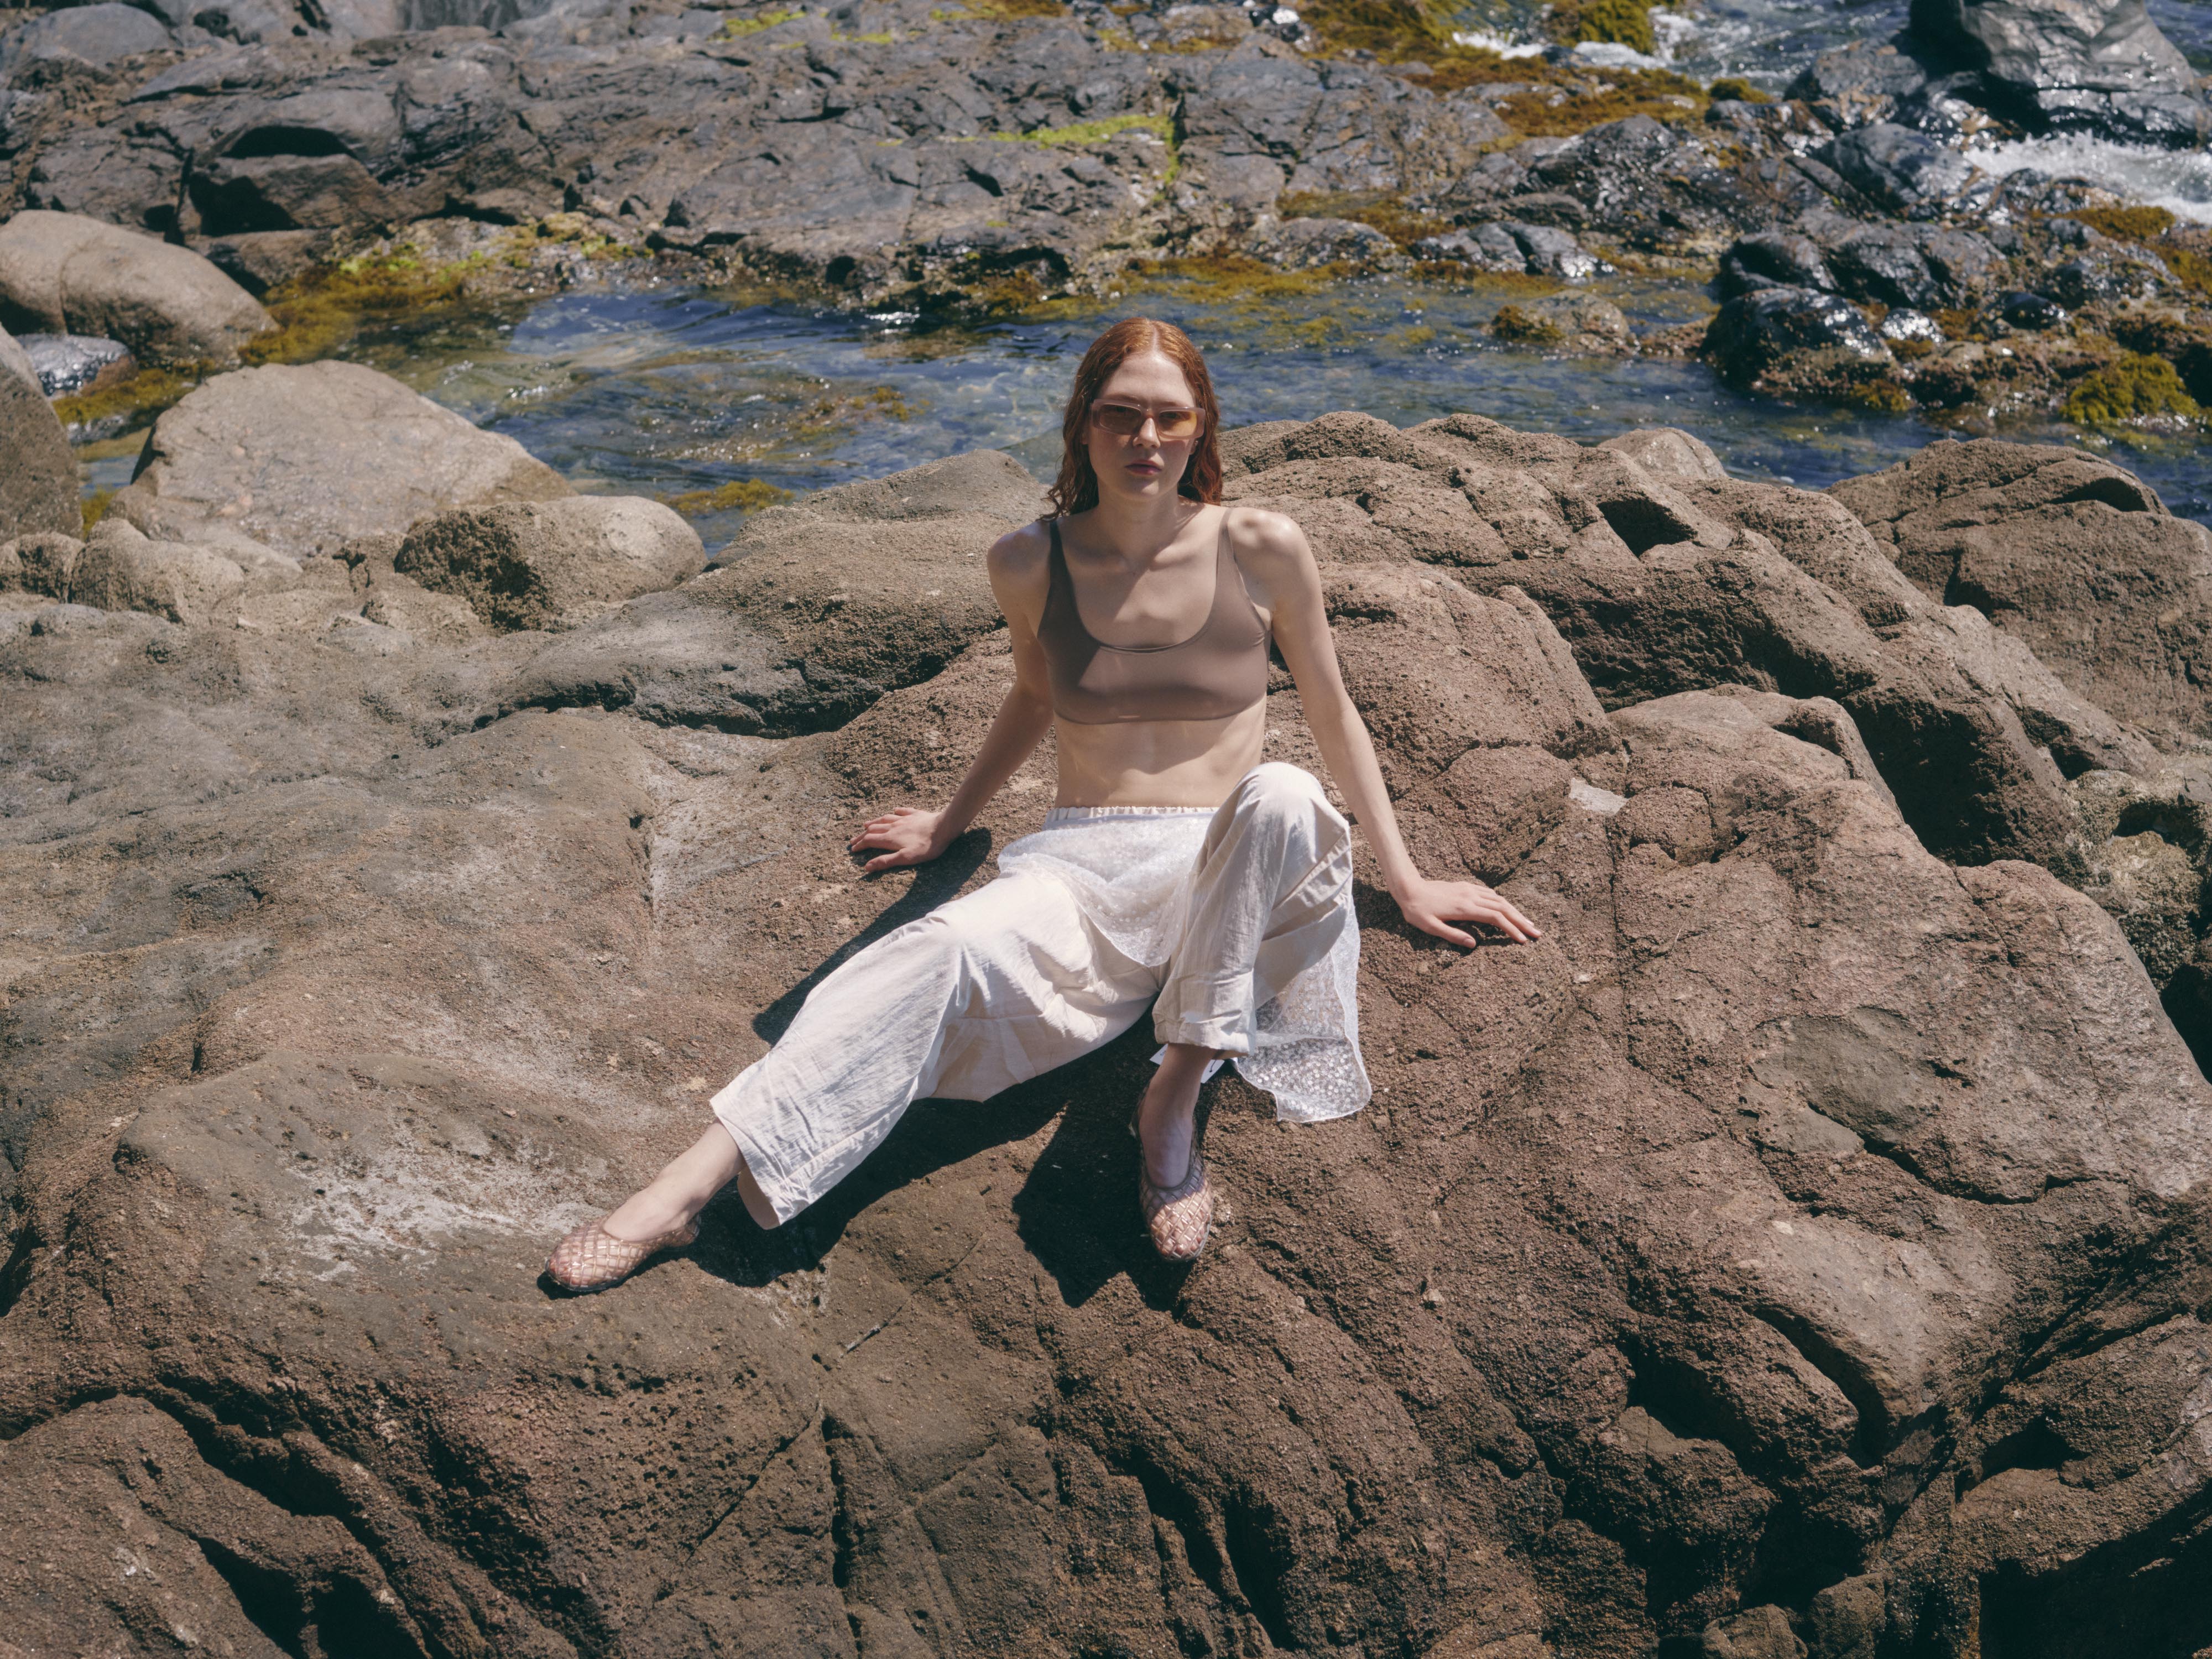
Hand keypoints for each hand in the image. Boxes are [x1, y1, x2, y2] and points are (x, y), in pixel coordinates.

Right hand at [850, 806, 949, 872]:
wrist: (944, 828)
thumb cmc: (926, 847)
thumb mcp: (905, 858)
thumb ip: (886, 861)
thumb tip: (867, 866)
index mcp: (890, 838)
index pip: (870, 841)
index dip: (860, 845)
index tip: (853, 849)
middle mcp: (894, 826)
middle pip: (873, 829)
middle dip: (862, 835)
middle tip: (854, 840)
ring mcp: (904, 819)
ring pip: (884, 819)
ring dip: (874, 822)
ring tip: (866, 824)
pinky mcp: (915, 814)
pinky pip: (902, 811)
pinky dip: (895, 812)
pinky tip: (894, 811)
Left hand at [1395, 874, 1540, 946]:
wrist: (1408, 888)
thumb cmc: (1417, 911)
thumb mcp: (1431, 927)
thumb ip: (1453, 935)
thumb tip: (1474, 945)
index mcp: (1465, 909)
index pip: (1496, 919)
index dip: (1511, 929)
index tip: (1523, 940)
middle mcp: (1471, 897)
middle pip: (1503, 908)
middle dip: (1521, 921)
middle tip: (1536, 933)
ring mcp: (1469, 890)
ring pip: (1499, 899)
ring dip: (1515, 911)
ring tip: (1527, 922)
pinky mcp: (1465, 887)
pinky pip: (1489, 893)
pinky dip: (1502, 901)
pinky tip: (1507, 908)